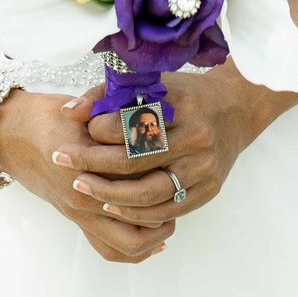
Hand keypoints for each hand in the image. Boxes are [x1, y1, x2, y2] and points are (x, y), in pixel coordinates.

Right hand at [0, 91, 174, 263]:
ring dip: (153, 236)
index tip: (179, 164)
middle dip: (165, 211)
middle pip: (140, 219)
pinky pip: (110, 249)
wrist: (8, 133)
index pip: (140, 180)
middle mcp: (86, 196)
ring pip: (128, 244)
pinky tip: (152, 239)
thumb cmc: (45, 117)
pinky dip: (134, 248)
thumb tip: (157, 123)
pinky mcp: (75, 218)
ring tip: (168, 218)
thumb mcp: (84, 111)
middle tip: (179, 195)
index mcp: (89, 165)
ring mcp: (80, 212)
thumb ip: (117, 118)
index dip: (163, 175)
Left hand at [49, 71, 275, 257]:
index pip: (128, 123)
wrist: (235, 111)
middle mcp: (196, 138)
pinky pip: (167, 211)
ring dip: (109, 194)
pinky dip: (135, 212)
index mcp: (181, 106)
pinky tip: (111, 205)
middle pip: (134, 160)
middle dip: (91, 163)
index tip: (80, 129)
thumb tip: (68, 112)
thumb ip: (107, 95)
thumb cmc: (185, 95)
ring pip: (149, 193)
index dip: (98, 128)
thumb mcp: (151, 84)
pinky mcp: (208, 190)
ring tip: (81, 187)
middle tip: (62, 161)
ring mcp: (204, 168)